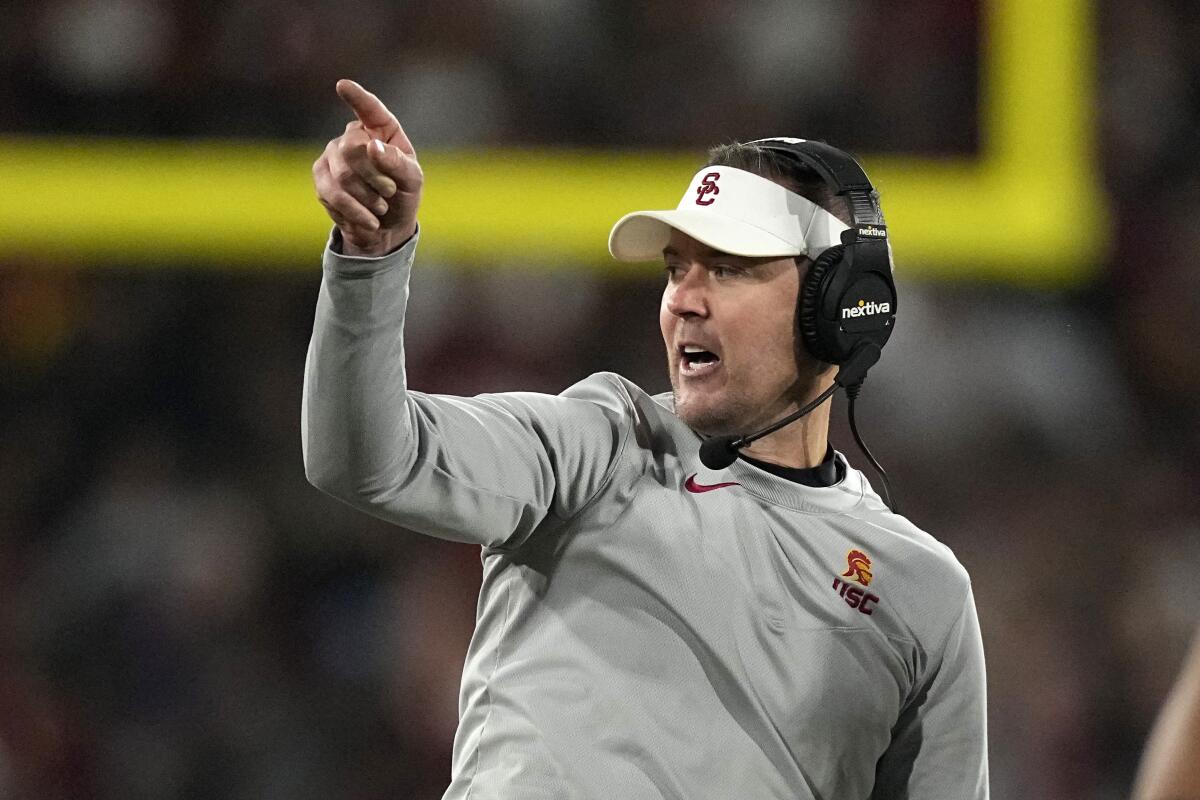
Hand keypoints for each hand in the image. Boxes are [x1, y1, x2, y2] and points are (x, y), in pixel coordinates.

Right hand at [313, 79, 422, 256]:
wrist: (386, 227)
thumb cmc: (403, 195)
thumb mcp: (412, 181)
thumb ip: (399, 163)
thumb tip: (373, 147)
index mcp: (381, 129)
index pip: (369, 108)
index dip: (357, 97)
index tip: (343, 86)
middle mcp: (352, 136)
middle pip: (353, 148)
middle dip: (374, 176)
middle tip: (389, 191)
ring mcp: (332, 155)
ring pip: (343, 174)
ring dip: (367, 197)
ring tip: (380, 207)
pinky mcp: (320, 178)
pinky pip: (333, 194)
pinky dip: (355, 211)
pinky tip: (368, 219)